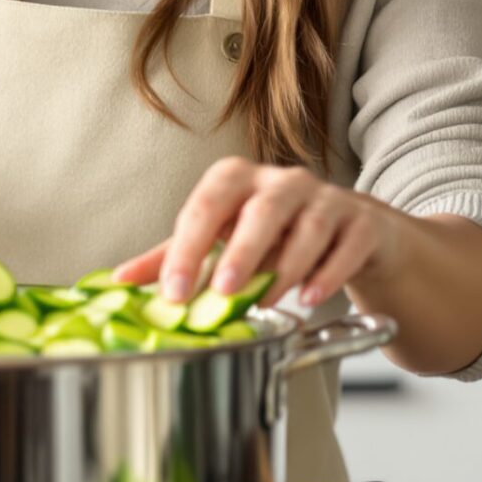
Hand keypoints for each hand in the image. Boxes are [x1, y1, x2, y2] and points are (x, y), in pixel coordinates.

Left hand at [114, 157, 406, 309]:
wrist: (350, 232)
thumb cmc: (275, 234)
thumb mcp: (221, 239)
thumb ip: (175, 256)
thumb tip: (119, 279)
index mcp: (237, 181)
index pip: (205, 207)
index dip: (187, 249)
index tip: (174, 291)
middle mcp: (282, 182)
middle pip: (262, 209)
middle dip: (242, 250)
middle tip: (224, 290)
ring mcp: (327, 199)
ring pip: (309, 228)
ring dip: (287, 267)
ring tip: (267, 300)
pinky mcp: (362, 223)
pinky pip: (348, 245)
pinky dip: (329, 273)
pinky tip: (311, 296)